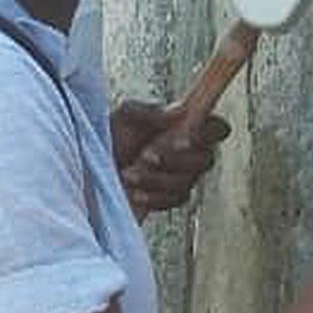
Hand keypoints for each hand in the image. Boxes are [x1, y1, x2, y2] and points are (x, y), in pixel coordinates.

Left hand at [110, 100, 231, 217]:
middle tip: (146, 155)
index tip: (184, 137)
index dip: (208, 134)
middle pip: (205, 160)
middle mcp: (192, 152)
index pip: (217, 128)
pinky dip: (153, 197)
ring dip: (155, 179)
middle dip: (175, 160)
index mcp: (188, 126)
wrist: (96, 164)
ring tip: (128, 173)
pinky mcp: (171, 197)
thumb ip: (151, 111)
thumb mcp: (126, 115)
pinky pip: (174, 200)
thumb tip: (177, 113)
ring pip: (186, 182)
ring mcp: (184, 176)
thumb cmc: (113, 134)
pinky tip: (134, 192)